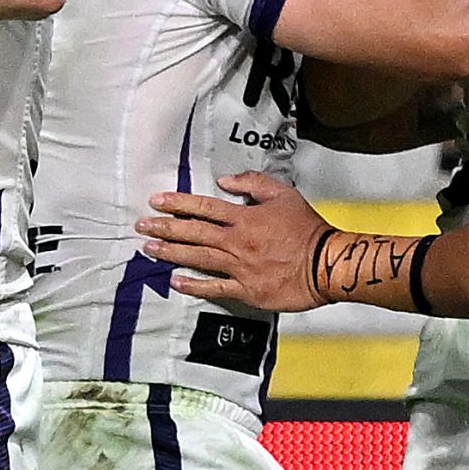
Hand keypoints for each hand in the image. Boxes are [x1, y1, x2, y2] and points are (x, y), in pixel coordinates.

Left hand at [136, 172, 330, 312]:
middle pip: (194, 232)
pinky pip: (214, 288)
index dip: (179, 203)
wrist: (325, 264)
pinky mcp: (246, 289)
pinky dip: (194, 285)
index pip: (204, 207)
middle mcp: (237, 241)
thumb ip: (254, 183)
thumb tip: (227, 180)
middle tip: (143, 224)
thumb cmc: (308, 230)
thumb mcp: (284, 194)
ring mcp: (239, 267)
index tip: (158, 201)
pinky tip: (176, 281)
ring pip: (198, 258)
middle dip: (166, 227)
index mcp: (245, 218)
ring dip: (172, 252)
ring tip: (150, 248)